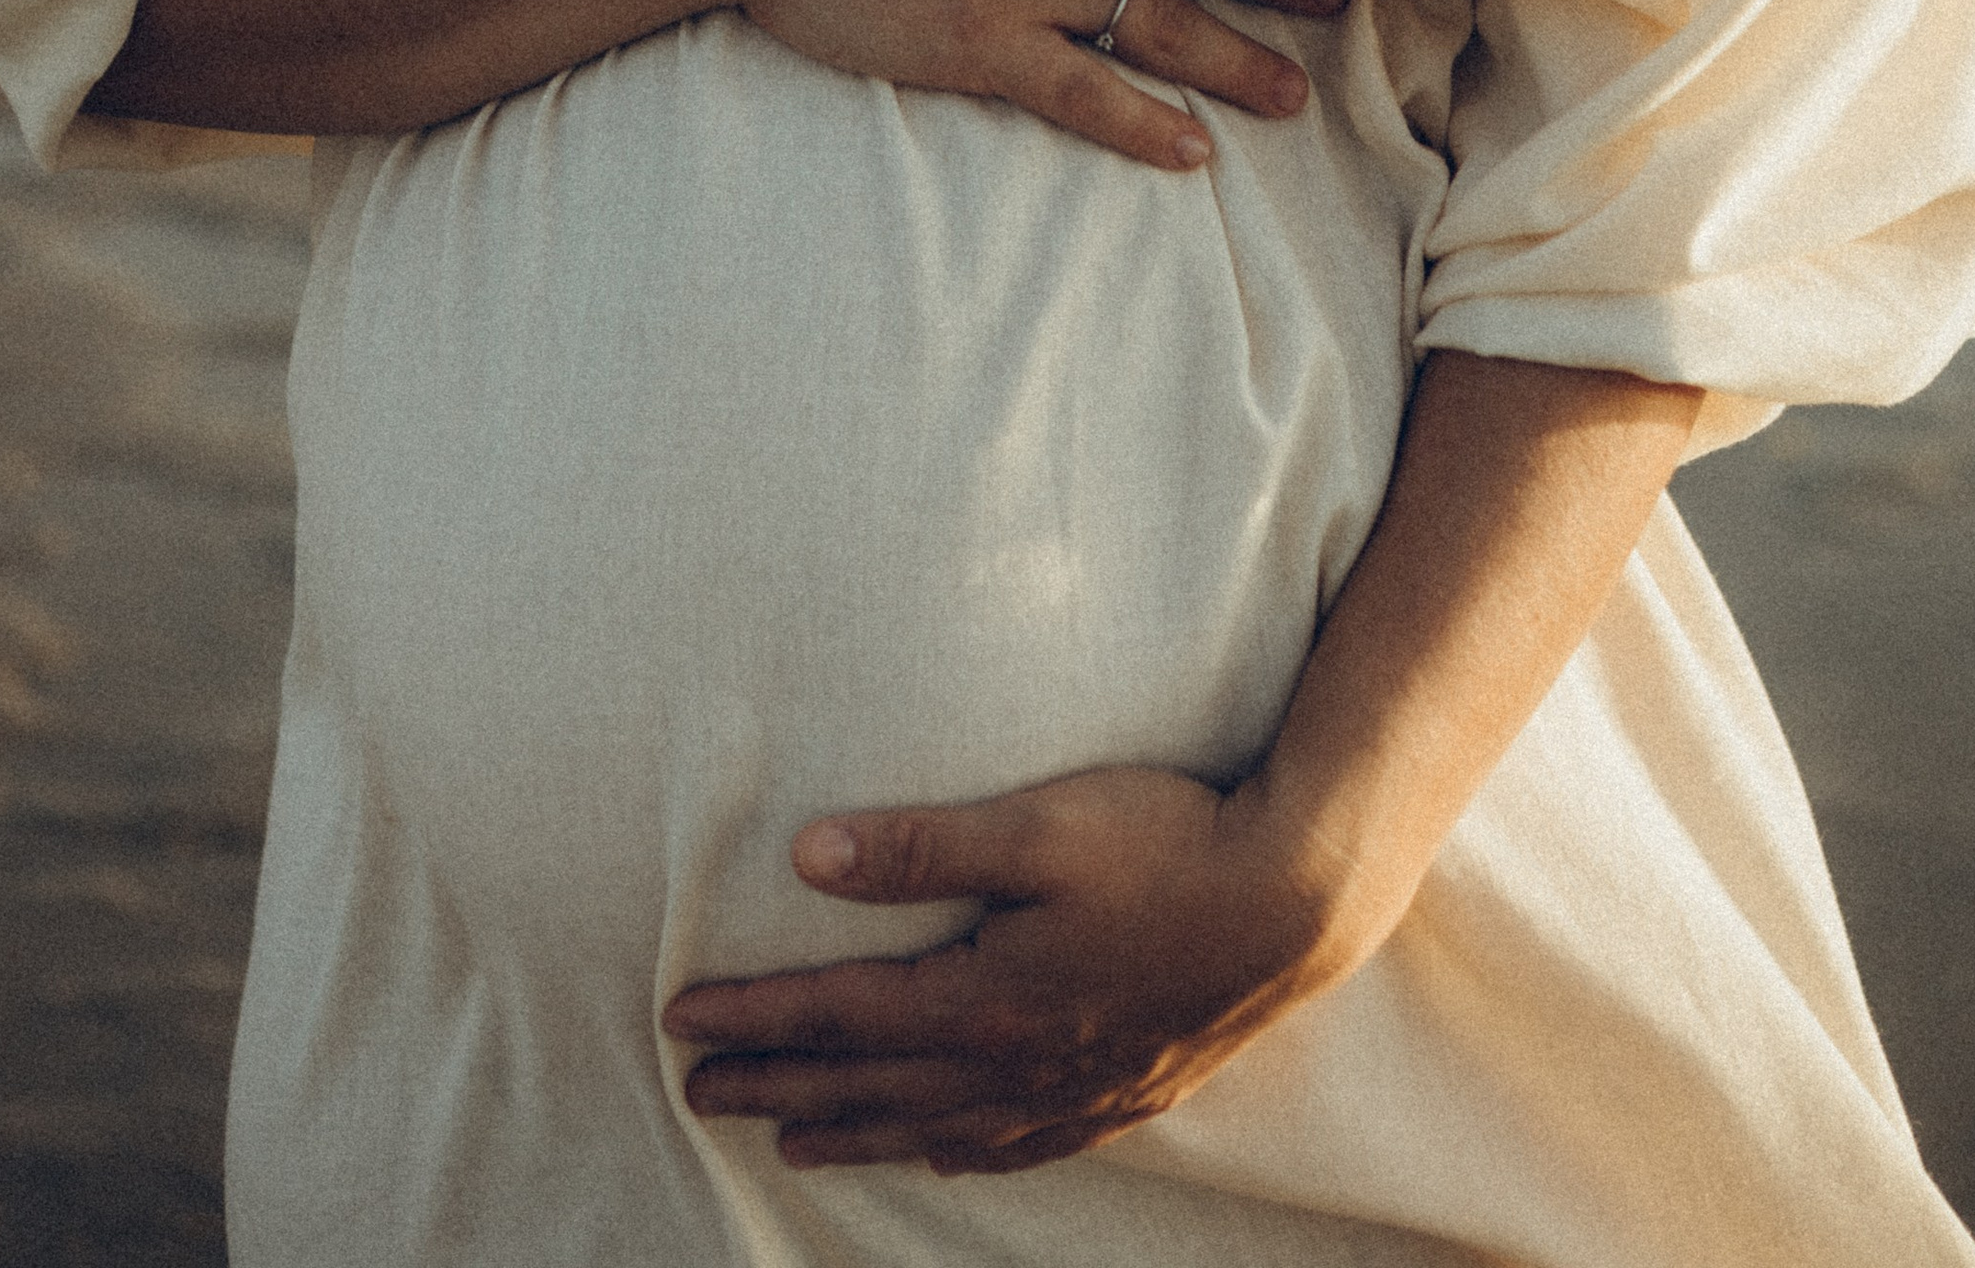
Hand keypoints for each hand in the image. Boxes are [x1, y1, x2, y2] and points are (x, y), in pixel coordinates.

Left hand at [664, 765, 1352, 1173]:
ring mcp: (1069, 1088)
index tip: (680, 1020)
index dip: (754, 1019)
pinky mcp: (1120, 1091)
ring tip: (789, 1142)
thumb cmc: (1166, 842)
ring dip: (852, 1131)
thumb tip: (806, 857)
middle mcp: (1014, 1061)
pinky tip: (941, 1151)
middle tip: (697, 1092)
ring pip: (933, 1125)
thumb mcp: (1038, 824)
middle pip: (870, 1082)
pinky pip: (1013, 1144)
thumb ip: (920, 844)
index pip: (839, 1015)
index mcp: (982, 997)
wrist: (1294, 902)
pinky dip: (954, 1151)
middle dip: (777, 1086)